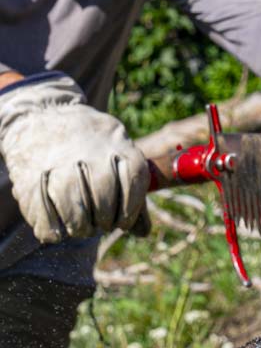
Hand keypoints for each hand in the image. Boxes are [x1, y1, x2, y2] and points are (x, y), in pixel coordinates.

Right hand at [0, 74, 148, 242]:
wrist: (42, 114)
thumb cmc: (92, 146)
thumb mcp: (119, 155)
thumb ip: (133, 192)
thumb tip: (143, 233)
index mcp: (119, 146)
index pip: (132, 187)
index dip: (129, 213)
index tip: (122, 222)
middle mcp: (90, 153)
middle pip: (104, 200)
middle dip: (104, 220)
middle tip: (99, 225)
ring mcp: (58, 163)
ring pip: (74, 209)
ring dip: (80, 227)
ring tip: (80, 227)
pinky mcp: (30, 176)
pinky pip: (44, 214)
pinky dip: (52, 229)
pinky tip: (58, 229)